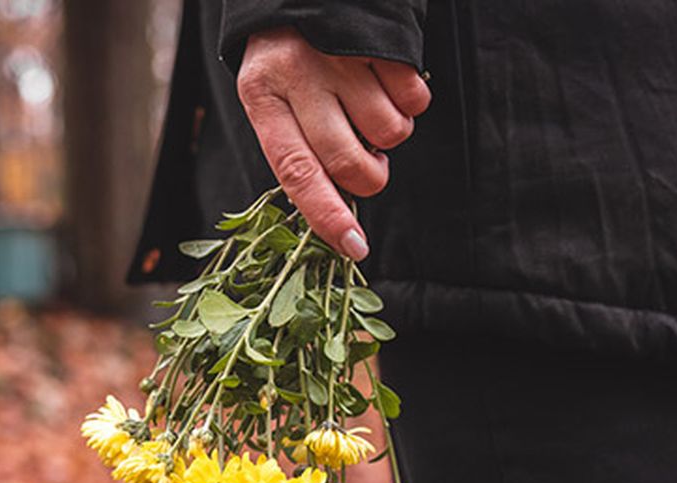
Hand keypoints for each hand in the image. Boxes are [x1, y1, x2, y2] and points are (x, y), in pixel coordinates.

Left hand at [237, 27, 430, 259]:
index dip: (325, 214)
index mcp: (262, 97)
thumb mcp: (272, 99)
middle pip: (348, 161)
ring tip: (369, 111)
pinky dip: (410, 103)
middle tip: (367, 166)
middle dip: (369, 179)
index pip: (295, 172)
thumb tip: (334, 212)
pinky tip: (385, 83)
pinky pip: (415, 99)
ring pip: (389, 133)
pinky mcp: (380, 40)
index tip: (353, 248)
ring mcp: (341, 56)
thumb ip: (296, 149)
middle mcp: (298, 76)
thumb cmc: (287, 62)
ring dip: (390, 137)